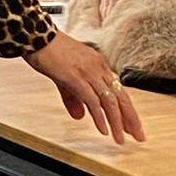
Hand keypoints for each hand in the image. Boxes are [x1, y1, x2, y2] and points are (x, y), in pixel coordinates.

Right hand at [25, 30, 144, 144]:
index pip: (119, 90)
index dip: (127, 110)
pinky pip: (92, 101)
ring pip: (109, 101)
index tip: (132, 126)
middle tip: (138, 136)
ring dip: (117, 122)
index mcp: (98, 64)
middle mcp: (98, 67)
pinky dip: (99, 117)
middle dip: (130, 118)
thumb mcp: (65, 78)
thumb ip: (74, 99)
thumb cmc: (49, 52)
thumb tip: (80, 116)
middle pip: (120, 96)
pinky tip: (103, 129)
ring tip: (120, 138)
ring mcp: (88, 72)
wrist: (37, 37)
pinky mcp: (76, 77)